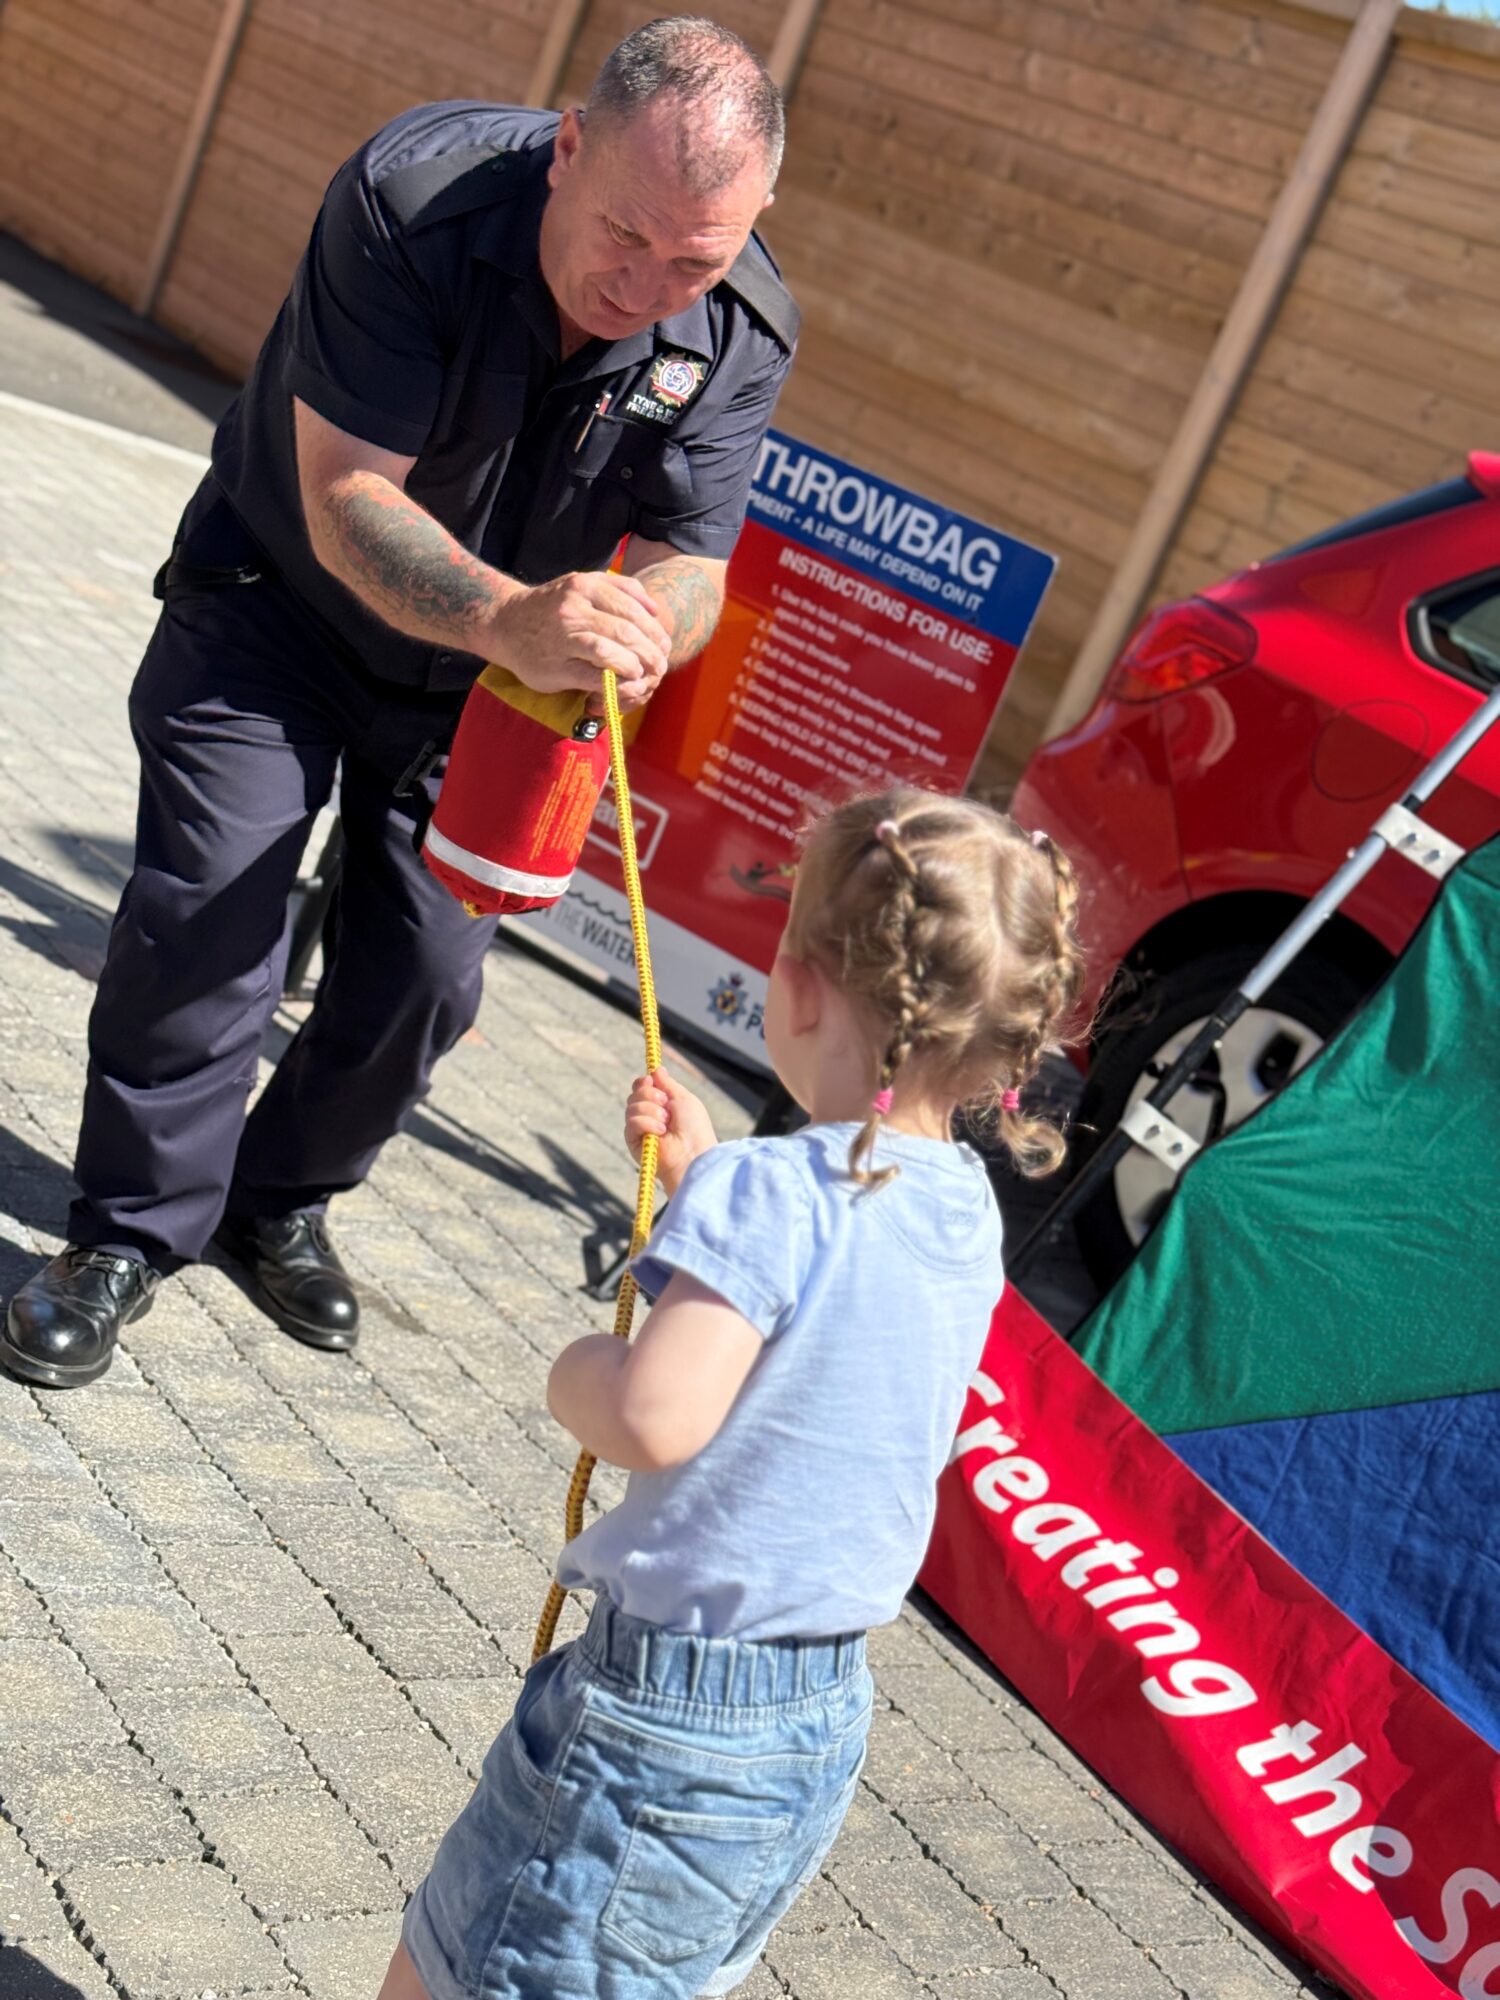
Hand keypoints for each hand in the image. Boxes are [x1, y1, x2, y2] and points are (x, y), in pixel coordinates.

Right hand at [485, 571, 669, 712]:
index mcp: (584, 586)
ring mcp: (562, 638)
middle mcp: (573, 609)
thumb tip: (655, 608)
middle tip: (660, 664)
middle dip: (650, 651)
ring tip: (645, 674)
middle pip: (626, 630)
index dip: (654, 630)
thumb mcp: (581, 585)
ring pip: (610, 651)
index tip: (664, 644)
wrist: (504, 623)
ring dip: (635, 665)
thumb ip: (619, 589)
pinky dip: (615, 682)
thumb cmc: (551, 608)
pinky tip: (623, 683)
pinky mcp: (556, 667)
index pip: (631, 608)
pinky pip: (593, 675)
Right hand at [626, 1067, 717, 1195]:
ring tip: (666, 1124)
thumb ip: (668, 1084)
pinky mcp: (633, 1142)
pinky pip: (631, 1122)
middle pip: (634, 1093)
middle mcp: (649, 1115)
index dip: (644, 1082)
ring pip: (632, 1106)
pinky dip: (647, 1123)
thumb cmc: (694, 1128)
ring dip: (652, 1111)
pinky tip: (660, 1133)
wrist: (693, 1154)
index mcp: (661, 1105)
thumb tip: (656, 1070)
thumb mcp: (683, 1099)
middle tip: (666, 1105)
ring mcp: (640, 1129)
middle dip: (650, 1095)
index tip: (651, 1081)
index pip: (641, 1087)